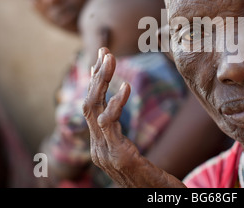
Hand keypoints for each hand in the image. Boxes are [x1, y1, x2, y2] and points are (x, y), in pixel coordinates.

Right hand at [82, 47, 185, 187]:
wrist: (155, 198)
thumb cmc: (148, 179)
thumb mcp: (130, 152)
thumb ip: (121, 135)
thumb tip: (115, 114)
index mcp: (100, 143)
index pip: (91, 107)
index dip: (94, 82)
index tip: (100, 59)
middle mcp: (97, 146)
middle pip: (89, 103)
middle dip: (96, 75)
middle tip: (105, 51)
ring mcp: (104, 152)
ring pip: (93, 109)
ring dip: (100, 81)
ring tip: (110, 59)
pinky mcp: (117, 156)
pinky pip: (110, 125)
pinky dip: (115, 104)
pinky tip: (125, 87)